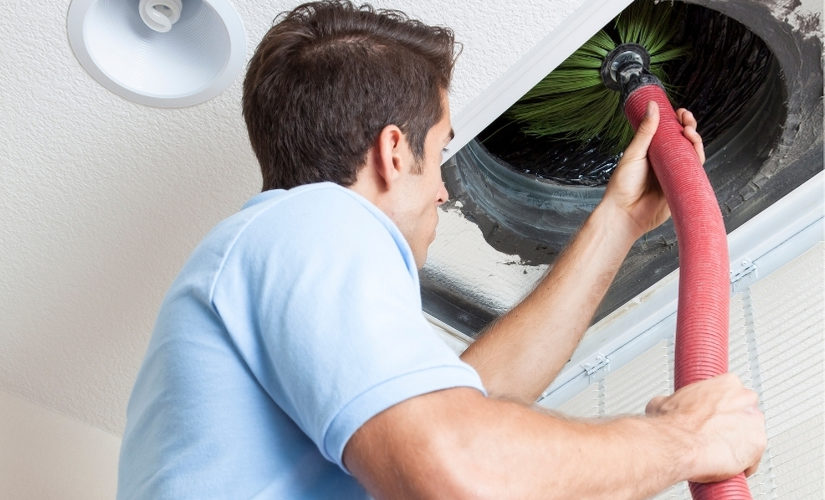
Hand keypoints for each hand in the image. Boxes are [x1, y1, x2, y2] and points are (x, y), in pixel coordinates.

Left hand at [601, 101, 704, 238]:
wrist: (624, 214)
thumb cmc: (622, 186)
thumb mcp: (634, 153)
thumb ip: (646, 131)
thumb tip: (652, 106)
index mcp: (652, 152)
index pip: (669, 133)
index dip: (678, 121)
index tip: (680, 112)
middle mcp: (665, 162)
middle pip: (684, 142)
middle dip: (689, 127)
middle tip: (687, 120)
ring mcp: (674, 174)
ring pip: (692, 155)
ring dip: (695, 141)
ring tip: (689, 132)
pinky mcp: (681, 187)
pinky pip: (694, 172)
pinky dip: (698, 160)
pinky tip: (696, 150)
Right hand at [645, 373, 765, 482]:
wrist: (676, 444)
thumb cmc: (672, 423)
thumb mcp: (665, 402)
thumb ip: (677, 401)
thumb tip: (669, 405)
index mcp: (726, 383)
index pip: (733, 392)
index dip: (722, 407)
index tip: (714, 415)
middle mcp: (745, 399)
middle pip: (747, 412)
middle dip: (734, 424)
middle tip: (716, 434)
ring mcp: (754, 422)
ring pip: (752, 435)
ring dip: (739, 444)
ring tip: (719, 453)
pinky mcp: (758, 446)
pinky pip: (753, 459)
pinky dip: (742, 465)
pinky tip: (725, 466)